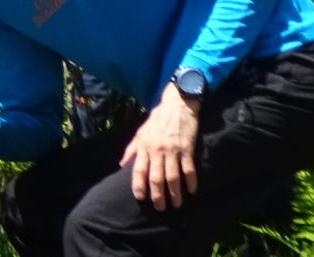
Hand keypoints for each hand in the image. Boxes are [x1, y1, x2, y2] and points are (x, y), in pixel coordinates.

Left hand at [122, 86, 200, 207]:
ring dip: (175, 193)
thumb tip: (122, 164)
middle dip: (158, 195)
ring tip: (176, 205)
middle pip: (156, 177)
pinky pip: (188, 168)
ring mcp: (172, 149)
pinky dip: (190, 181)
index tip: (140, 198)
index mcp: (144, 145)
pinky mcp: (186, 147)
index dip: (139, 185)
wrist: (176, 104)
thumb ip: (132, 149)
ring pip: (172, 177)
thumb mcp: (141, 131)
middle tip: (160, 208)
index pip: (139, 169)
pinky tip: (191, 191)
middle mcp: (157, 149)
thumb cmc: (157, 119)